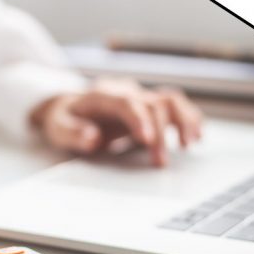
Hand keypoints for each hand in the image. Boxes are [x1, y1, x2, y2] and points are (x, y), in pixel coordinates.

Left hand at [31, 78, 202, 165]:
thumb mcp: (57, 128)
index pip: (125, 102)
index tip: (147, 140)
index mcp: (102, 95)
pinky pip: (175, 106)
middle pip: (152, 104)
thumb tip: (92, 138)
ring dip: (184, 120)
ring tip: (190, 144)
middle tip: (161, 162)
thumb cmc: (65, 120)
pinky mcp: (150, 106)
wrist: (69, 108)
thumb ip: (72, 132)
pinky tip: (196, 136)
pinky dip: (189, 118)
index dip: (139, 119)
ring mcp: (140, 97)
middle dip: (160, 133)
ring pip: (170, 99)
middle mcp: (125, 92)